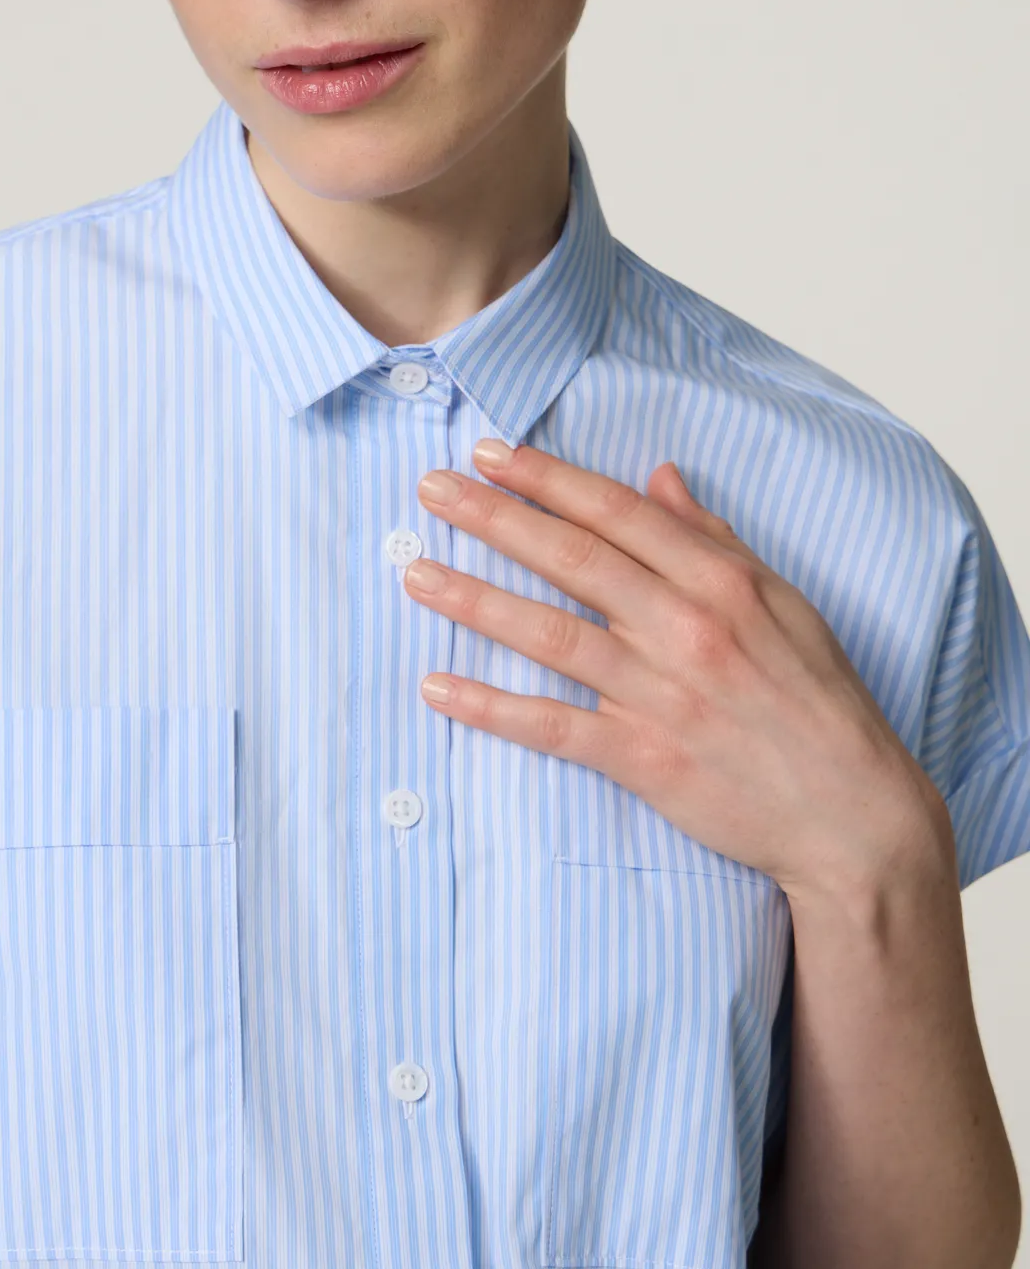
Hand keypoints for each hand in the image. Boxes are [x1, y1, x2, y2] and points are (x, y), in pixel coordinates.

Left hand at [403, 440, 952, 903]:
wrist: (853, 815)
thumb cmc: (818, 701)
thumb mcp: (782, 602)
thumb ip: (712, 538)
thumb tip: (659, 476)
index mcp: (720, 581)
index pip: (616, 513)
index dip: (548, 478)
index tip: (491, 453)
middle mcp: (685, 629)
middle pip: (571, 559)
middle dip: (495, 518)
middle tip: (433, 489)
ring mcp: (661, 695)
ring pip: (550, 635)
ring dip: (476, 601)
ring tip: (415, 573)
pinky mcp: (644, 759)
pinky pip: (553, 728)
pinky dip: (491, 708)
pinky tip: (437, 688)